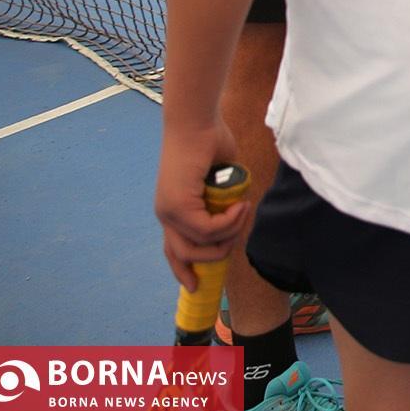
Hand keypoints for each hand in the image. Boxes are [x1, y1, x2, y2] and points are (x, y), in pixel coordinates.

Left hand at [153, 122, 248, 289]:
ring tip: (244, 211)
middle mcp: (166, 214)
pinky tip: (241, 205)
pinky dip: (229, 221)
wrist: (197, 123)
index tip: (195, 287)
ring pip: (201, 243)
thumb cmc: (210, 144)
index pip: (173, 249)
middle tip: (236, 239)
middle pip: (185, 255)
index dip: (183, 270)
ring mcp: (169, 211)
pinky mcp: (178, 205)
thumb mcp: (220, 181)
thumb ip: (224, 202)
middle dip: (215, 256)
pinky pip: (208, 229)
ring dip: (229, 232)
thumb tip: (237, 217)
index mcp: (173, 210)